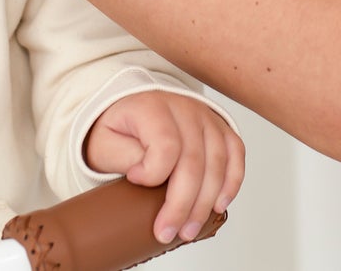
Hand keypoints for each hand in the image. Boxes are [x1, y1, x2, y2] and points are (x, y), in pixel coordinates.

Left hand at [82, 91, 244, 243]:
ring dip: (205, 202)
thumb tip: (144, 177)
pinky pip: (235, 153)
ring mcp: (206, 117)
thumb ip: (122, 157)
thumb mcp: (104, 141)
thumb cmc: (119, 129)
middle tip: (166, 232)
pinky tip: (219, 205)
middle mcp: (185, 108)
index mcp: (153, 107)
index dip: (152, 173)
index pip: (165, 145)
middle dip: (182, 204)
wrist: (132, 109)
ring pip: (217, 161)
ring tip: (188, 230)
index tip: (133, 181)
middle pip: (193, 161)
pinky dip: (231, 182)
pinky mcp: (219, 127)